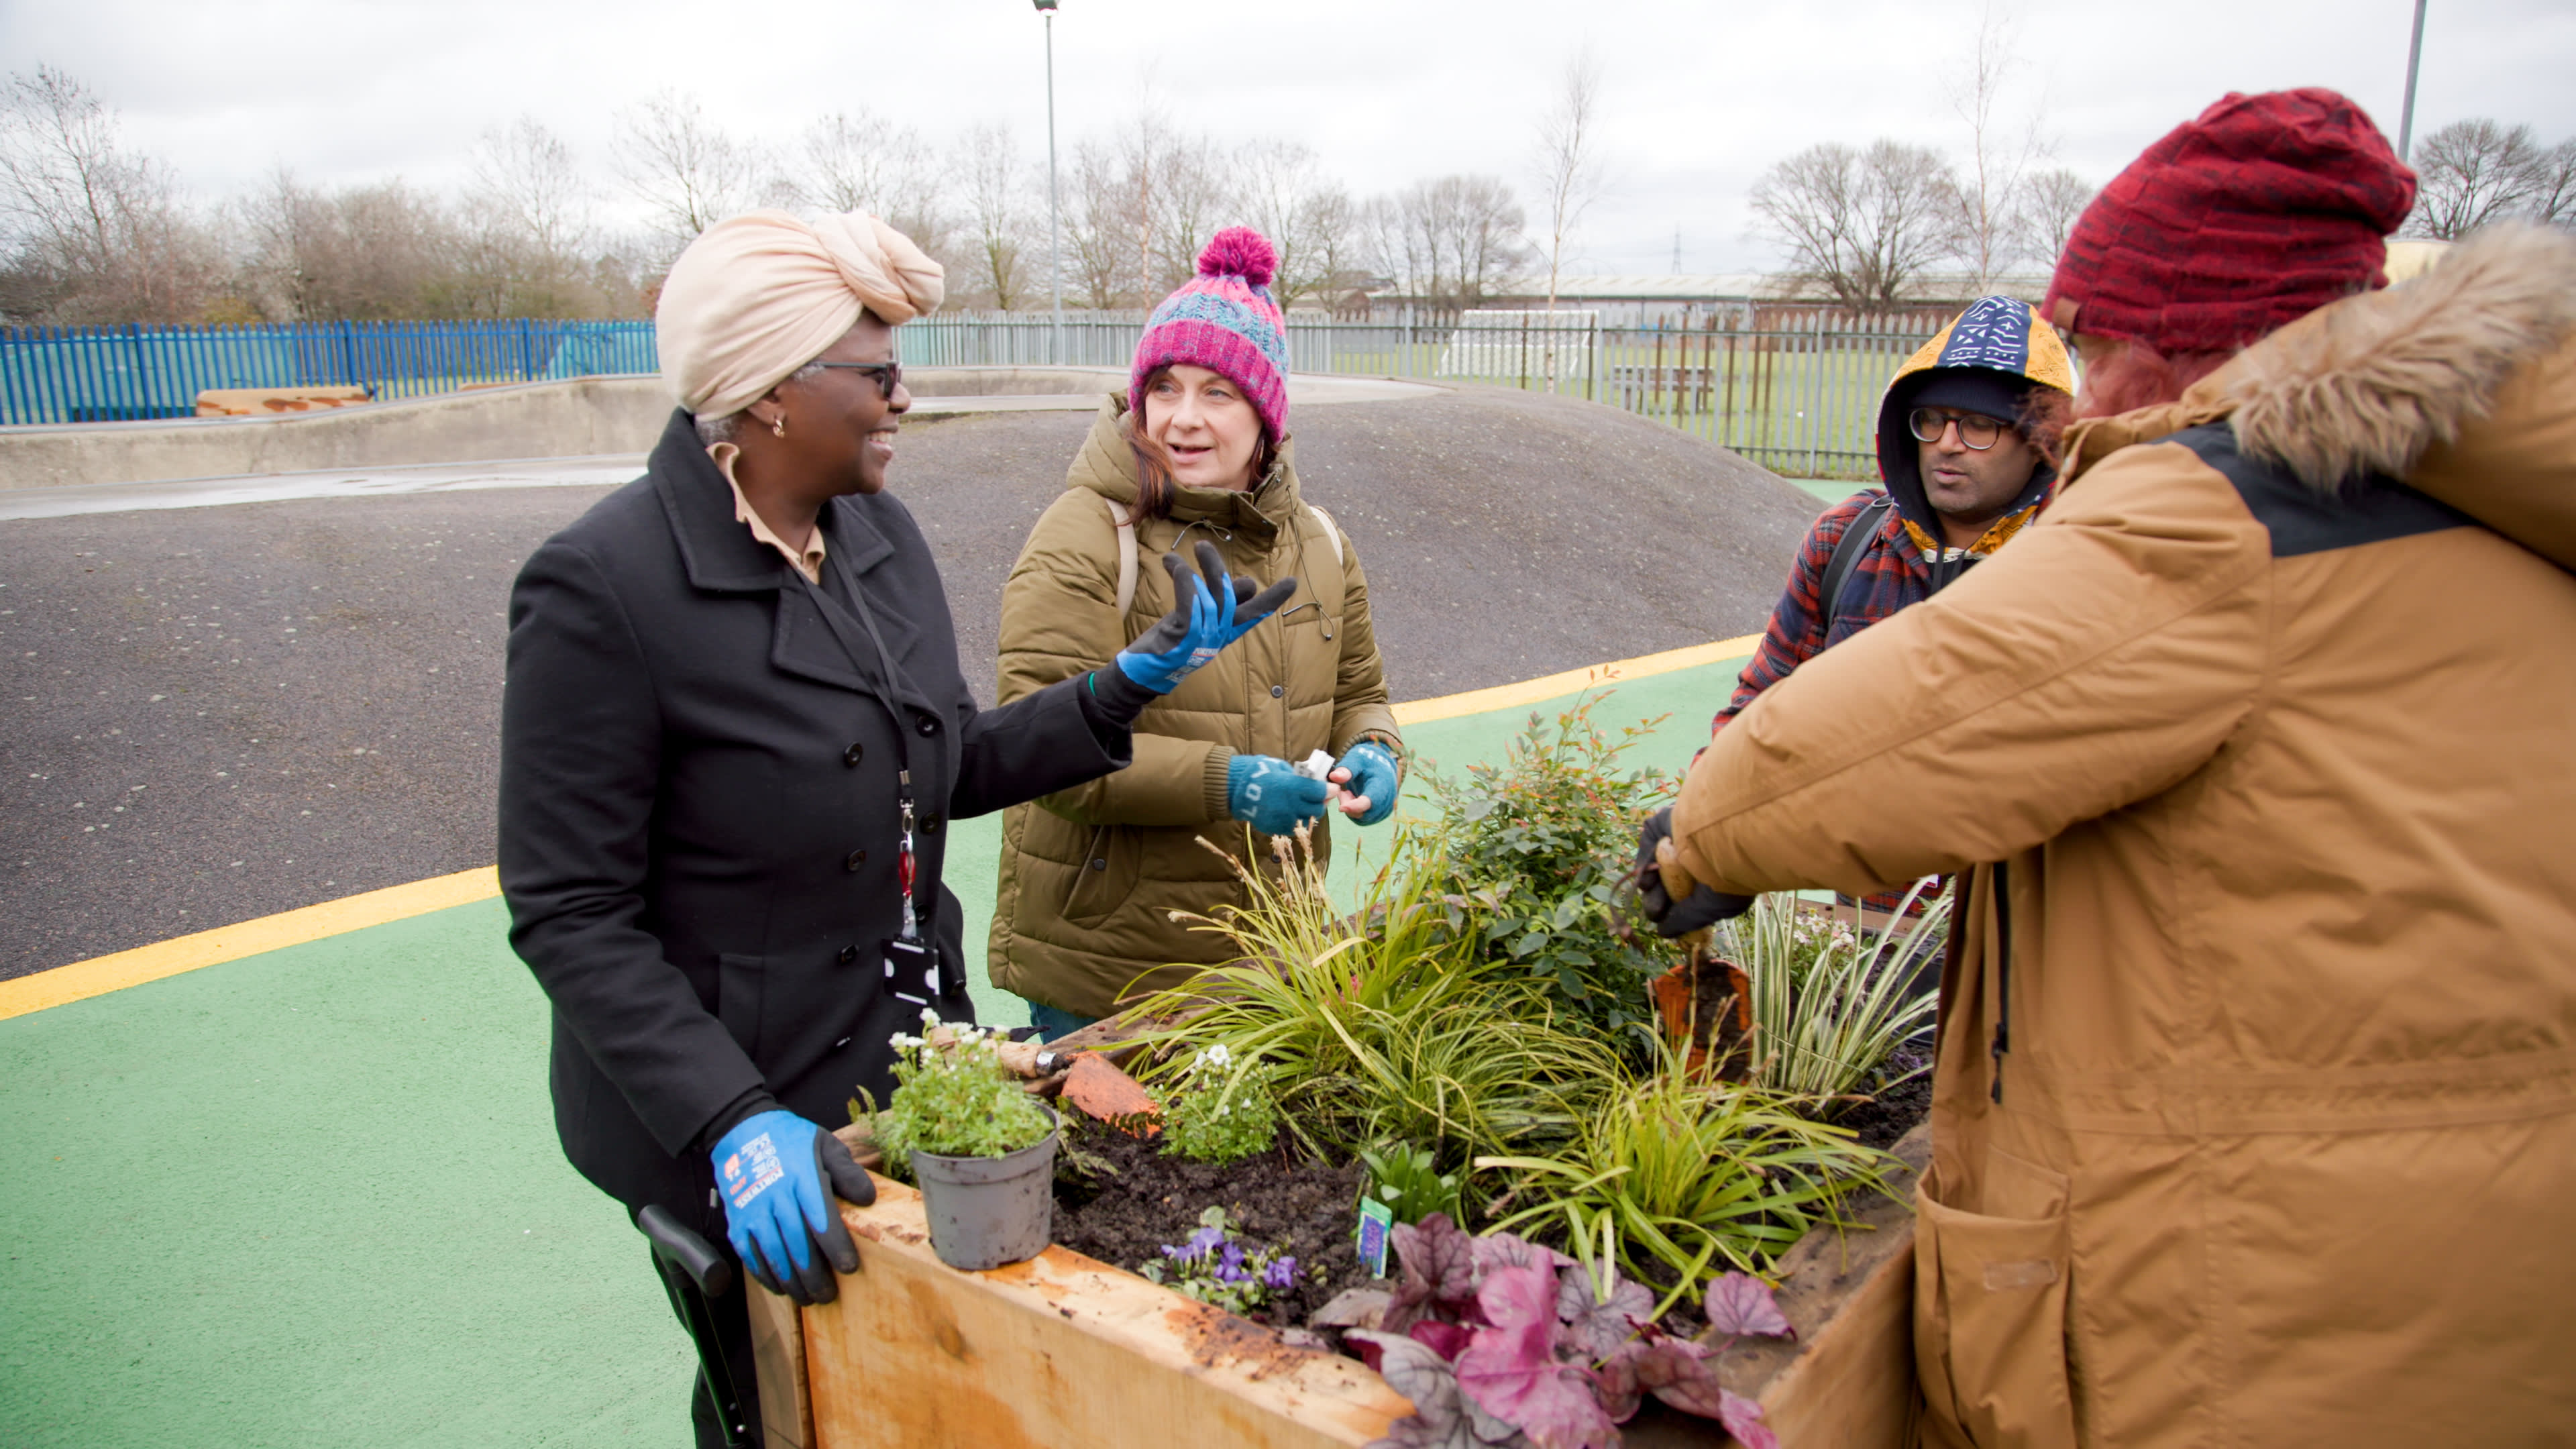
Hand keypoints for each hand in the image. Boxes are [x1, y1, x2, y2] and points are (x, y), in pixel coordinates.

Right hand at [709, 1110, 875, 1304]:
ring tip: (808, 1297)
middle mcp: (775, 1196)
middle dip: (814, 1275)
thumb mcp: (825, 1145)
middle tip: (829, 1295)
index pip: (822, 1219)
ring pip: (773, 1256)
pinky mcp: (737, 1222)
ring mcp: (752, 1211)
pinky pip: (750, 1256)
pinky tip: (781, 1288)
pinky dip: (766, 1276)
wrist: (743, 1133)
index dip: (836, 1247)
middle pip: (797, 1245)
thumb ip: (847, 1172)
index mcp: (802, 1177)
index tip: (849, 1268)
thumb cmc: (792, 1142)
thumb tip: (868, 1199)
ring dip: (791, 1282)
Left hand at [1114, 542, 1297, 694]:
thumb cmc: (1168, 645)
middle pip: (1229, 599)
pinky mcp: (1183, 641)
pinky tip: (1176, 566)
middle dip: (1217, 569)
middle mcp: (1216, 637)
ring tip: (1187, 551)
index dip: (1273, 598)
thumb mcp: (1196, 622)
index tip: (1293, 582)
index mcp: (1223, 632)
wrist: (1143, 675)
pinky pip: (1190, 606)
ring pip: (1210, 599)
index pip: (1254, 614)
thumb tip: (1248, 583)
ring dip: (1199, 569)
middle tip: (1203, 546)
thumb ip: (1218, 604)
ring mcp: (1201, 641)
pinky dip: (1185, 582)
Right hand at [1228, 753, 1329, 836]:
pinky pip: (1293, 828)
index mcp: (1292, 787)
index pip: (1320, 792)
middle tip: (1320, 797)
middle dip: (1321, 803)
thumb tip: (1313, 779)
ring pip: (1307, 821)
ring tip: (1307, 806)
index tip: (1332, 788)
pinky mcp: (1275, 828)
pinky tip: (1294, 813)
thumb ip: (1297, 775)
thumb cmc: (1257, 772)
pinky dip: (1297, 821)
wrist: (1234, 789)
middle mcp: (1289, 805)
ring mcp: (1282, 819)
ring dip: (1310, 813)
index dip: (1329, 790)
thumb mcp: (1279, 767)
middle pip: (1317, 809)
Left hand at [1328, 741, 1399, 824]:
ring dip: (1351, 809)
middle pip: (1366, 813)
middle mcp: (1387, 799)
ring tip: (1348, 793)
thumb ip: (1346, 769)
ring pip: (1363, 818)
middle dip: (1350, 806)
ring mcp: (1385, 808)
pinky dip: (1354, 811)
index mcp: (1382, 784)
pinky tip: (1352, 798)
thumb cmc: (1367, 762)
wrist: (1380, 765)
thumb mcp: (1356, 760)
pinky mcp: (1380, 814)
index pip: (1370, 801)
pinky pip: (1363, 819)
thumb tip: (1334, 777)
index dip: (1355, 806)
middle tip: (1343, 793)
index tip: (1341, 807)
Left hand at [1633, 806, 1754, 937]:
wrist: (1723, 836)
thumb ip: (1685, 920)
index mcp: (1711, 878)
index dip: (1674, 913)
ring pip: (1654, 873)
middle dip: (1659, 904)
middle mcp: (1694, 859)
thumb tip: (1664, 932)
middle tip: (1659, 911)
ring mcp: (1677, 842)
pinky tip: (1650, 879)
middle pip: (1666, 888)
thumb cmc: (1725, 877)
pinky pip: (1646, 851)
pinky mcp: (1661, 826)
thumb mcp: (1710, 908)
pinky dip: (1644, 868)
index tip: (1669, 923)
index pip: (1685, 899)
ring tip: (1659, 892)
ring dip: (1652, 889)